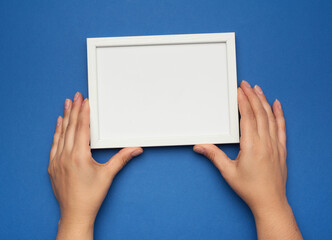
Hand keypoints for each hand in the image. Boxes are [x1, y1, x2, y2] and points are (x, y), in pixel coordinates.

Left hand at [48, 92, 142, 239]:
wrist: (75, 214)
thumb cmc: (90, 196)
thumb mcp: (108, 175)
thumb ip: (122, 158)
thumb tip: (136, 149)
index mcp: (79, 156)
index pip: (82, 128)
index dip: (84, 113)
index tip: (85, 101)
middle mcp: (65, 156)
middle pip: (70, 127)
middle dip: (74, 110)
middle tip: (75, 96)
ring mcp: (57, 161)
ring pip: (61, 134)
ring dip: (64, 118)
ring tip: (66, 104)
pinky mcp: (52, 166)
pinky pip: (54, 144)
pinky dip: (57, 132)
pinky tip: (58, 124)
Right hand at [194, 81, 301, 238]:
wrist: (270, 202)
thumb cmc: (250, 188)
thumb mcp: (228, 172)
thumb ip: (214, 156)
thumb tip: (200, 146)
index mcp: (252, 146)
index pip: (247, 117)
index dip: (243, 102)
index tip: (239, 91)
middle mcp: (265, 142)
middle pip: (259, 113)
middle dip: (252, 96)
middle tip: (246, 84)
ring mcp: (275, 145)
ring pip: (270, 117)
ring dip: (264, 101)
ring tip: (258, 89)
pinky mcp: (281, 149)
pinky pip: (281, 127)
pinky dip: (279, 115)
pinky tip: (277, 105)